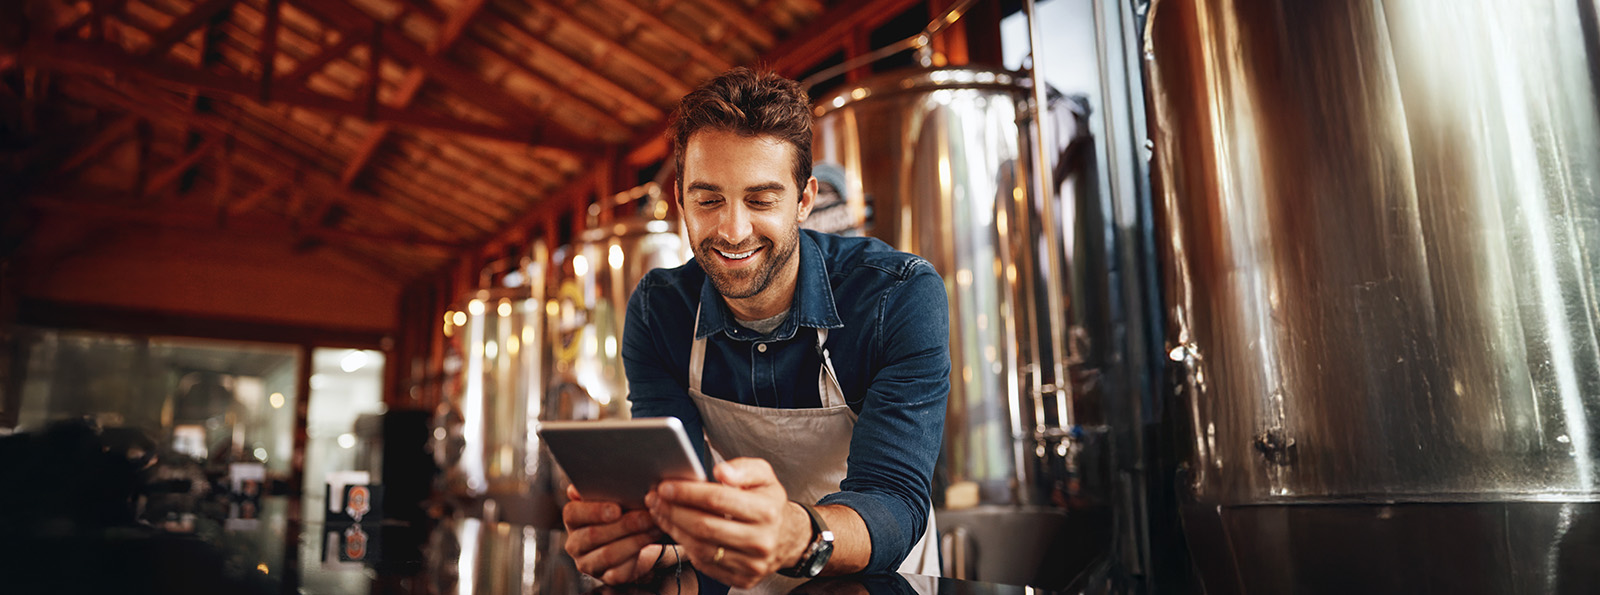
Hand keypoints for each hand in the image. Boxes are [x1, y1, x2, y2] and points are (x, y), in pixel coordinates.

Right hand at [562, 484, 665, 583]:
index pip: (573, 513)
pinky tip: (651, 540)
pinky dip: (638, 555)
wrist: (631, 542)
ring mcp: (588, 562)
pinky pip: (619, 571)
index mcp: (573, 518)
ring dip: (635, 539)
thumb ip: (602, 487)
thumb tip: (588, 479)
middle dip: (624, 524)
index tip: (616, 508)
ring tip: (654, 526)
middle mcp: (575, 543)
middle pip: (593, 535)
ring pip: (608, 554)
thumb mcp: (612, 497)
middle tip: (647, 515)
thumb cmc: (621, 513)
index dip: (594, 511)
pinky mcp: (606, 577)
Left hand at [647, 458, 811, 588]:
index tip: (666, 486)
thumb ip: (744, 468)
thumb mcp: (765, 476)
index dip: (687, 492)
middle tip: (655, 499)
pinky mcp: (743, 579)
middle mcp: (761, 541)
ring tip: (661, 513)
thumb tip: (721, 471)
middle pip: (705, 526)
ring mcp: (752, 564)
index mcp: (767, 511)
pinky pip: (705, 565)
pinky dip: (686, 547)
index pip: (718, 500)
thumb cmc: (769, 503)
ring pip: (701, 548)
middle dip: (673, 511)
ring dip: (674, 530)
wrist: (788, 537)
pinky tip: (677, 531)